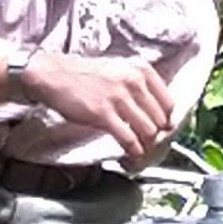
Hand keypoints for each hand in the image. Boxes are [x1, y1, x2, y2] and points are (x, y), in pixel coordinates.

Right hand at [26, 51, 177, 163]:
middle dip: (156, 135)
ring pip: (148, 130)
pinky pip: (129, 139)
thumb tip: (154, 110)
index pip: (168, 101)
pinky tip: (131, 154)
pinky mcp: (104, 114)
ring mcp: (119, 97)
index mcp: (140, 69)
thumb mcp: (118, 69)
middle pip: (160, 119)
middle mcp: (133, 81)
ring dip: (146, 145)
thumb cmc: (84, 74)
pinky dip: (133, 151)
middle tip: (149, 143)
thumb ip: (138, 84)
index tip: (161, 129)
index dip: (166, 120)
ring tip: (140, 150)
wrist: (54, 75)